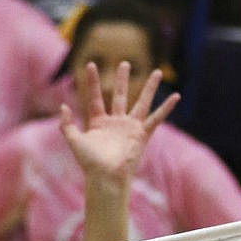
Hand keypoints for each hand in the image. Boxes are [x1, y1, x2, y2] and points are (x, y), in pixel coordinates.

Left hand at [59, 63, 179, 186]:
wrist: (106, 177)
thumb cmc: (90, 163)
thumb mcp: (73, 141)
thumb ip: (66, 124)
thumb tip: (63, 106)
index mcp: (98, 123)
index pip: (95, 98)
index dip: (92, 82)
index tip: (90, 64)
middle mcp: (116, 123)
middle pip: (120, 95)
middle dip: (122, 79)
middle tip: (124, 64)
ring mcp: (130, 128)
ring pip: (142, 102)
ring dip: (150, 87)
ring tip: (157, 72)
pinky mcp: (141, 134)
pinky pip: (156, 118)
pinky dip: (166, 108)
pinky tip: (176, 96)